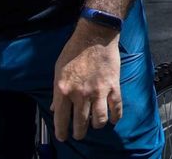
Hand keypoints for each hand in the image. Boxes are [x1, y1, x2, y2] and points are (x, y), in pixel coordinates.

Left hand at [52, 24, 122, 141]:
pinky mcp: (113, 86)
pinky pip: (116, 108)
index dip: (61, 131)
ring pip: (99, 120)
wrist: (95, 35)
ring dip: (96, 126)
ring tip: (95, 125)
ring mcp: (98, 91)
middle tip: (79, 133)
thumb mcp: (58, 70)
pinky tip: (112, 120)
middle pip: (80, 123)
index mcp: (63, 90)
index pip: (61, 118)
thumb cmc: (74, 50)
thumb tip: (55, 107)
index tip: (63, 136)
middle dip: (79, 132)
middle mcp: (80, 94)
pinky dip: (115, 117)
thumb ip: (56, 91)